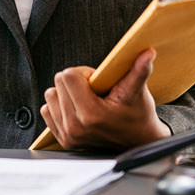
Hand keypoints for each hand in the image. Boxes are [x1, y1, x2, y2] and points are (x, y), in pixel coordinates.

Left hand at [40, 48, 170, 151]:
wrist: (139, 142)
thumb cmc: (138, 114)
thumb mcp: (138, 91)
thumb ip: (140, 70)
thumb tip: (148, 52)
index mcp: (91, 114)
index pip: (67, 76)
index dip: (84, 72)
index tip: (97, 81)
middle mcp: (76, 128)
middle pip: (58, 83)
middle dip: (76, 82)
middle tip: (94, 91)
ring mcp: (69, 136)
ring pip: (51, 96)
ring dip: (66, 93)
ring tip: (87, 99)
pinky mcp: (65, 141)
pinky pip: (47, 111)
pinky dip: (60, 105)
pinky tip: (78, 108)